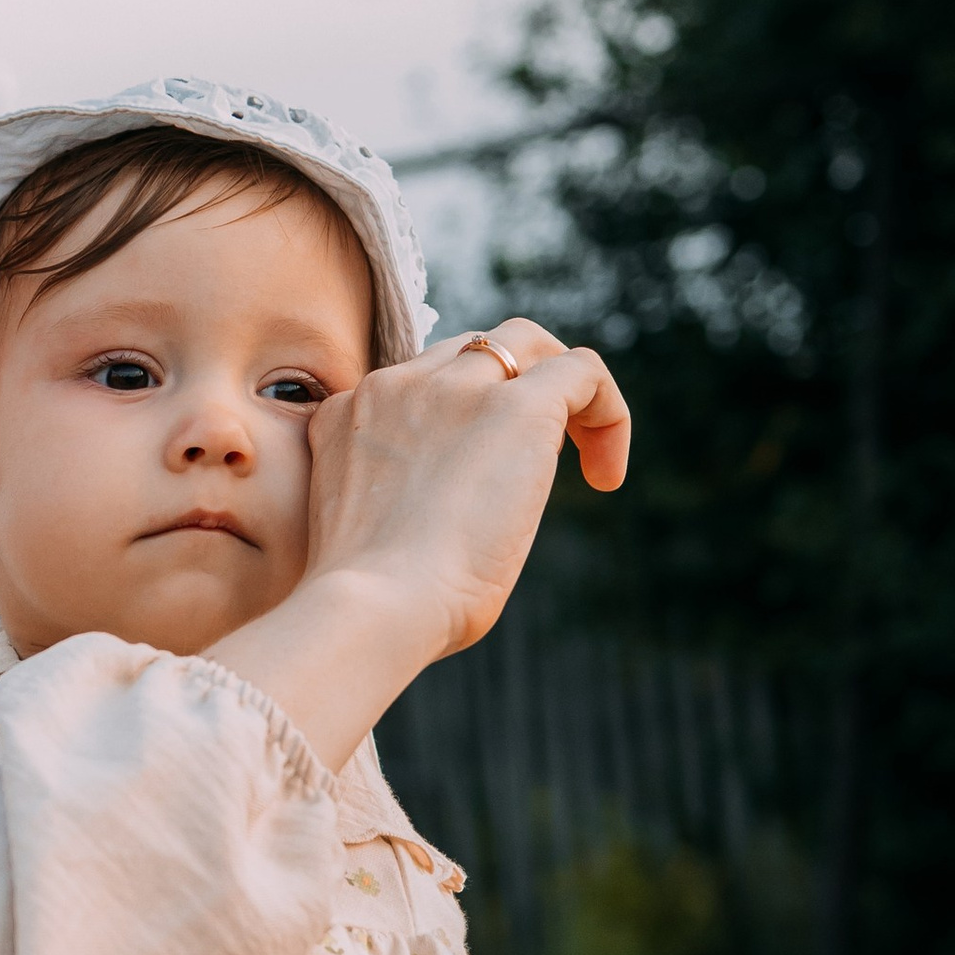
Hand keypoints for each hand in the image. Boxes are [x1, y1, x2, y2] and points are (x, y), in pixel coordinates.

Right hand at [212, 317, 630, 766]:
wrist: (372, 606)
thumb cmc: (365, 610)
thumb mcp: (363, 537)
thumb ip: (392, 503)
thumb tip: (447, 529)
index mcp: (348, 413)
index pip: (415, 382)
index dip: (460, 417)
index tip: (476, 481)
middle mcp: (397, 385)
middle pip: (470, 351)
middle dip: (510, 391)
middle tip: (536, 465)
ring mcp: (456, 389)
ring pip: (524, 344)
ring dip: (557, 395)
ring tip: (584, 462)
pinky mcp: (518, 408)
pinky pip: (581, 371)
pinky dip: (605, 411)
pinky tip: (606, 475)